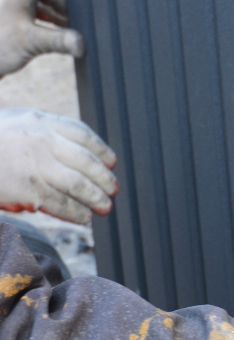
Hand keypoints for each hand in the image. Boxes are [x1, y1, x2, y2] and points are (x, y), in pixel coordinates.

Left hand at [0, 0, 84, 76]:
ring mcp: (9, 10)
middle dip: (62, 2)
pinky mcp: (8, 24)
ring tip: (71, 27)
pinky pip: (31, 16)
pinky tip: (54, 34)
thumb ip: (60, 41)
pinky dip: (45, 22)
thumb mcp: (32, 42)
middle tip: (80, 16)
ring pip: (37, 4)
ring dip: (55, 13)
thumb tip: (83, 44)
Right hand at [0, 109, 116, 223]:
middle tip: (114, 190)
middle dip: (105, 179)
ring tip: (105, 208)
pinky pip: (61, 204)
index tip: (112, 162)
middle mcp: (41, 141)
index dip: (101, 151)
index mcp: (38, 121)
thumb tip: (73, 154)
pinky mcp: (28, 189)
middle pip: (87, 162)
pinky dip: (77, 213)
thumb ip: (41, 134)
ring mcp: (35, 165)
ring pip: (79, 185)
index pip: (82, 134)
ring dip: (96, 199)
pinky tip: (84, 218)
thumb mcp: (13, 124)